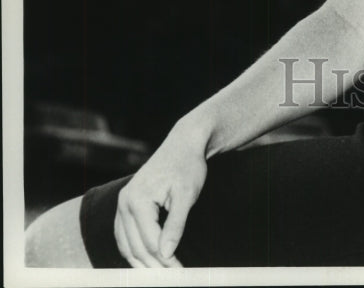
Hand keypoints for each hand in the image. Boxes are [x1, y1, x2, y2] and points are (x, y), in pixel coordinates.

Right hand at [114, 123, 207, 266]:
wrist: (183, 144)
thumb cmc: (187, 166)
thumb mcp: (187, 195)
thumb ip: (176, 225)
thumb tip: (166, 254)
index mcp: (137, 199)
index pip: (151, 241)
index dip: (167, 260)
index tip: (182, 272)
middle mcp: (124, 202)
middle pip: (137, 246)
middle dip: (155, 266)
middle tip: (174, 278)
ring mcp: (122, 204)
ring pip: (127, 245)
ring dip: (142, 263)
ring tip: (161, 276)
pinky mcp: (125, 205)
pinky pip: (124, 236)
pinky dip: (134, 251)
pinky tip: (147, 262)